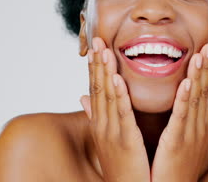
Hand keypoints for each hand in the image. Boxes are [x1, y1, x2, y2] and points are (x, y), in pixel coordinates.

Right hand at [80, 37, 149, 181]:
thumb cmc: (122, 167)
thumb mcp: (108, 139)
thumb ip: (98, 115)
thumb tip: (83, 97)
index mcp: (102, 124)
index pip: (96, 91)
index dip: (95, 69)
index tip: (95, 49)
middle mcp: (103, 125)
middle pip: (98, 89)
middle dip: (97, 64)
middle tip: (98, 40)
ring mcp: (111, 133)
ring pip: (107, 96)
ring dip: (105, 72)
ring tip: (104, 50)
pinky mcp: (125, 141)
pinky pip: (121, 114)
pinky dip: (118, 95)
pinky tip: (115, 78)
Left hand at [151, 44, 207, 181]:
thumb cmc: (180, 168)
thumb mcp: (197, 141)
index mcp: (201, 126)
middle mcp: (200, 128)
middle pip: (205, 92)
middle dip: (207, 68)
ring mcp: (190, 135)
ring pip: (196, 100)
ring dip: (199, 75)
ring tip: (200, 54)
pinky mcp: (176, 143)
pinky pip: (181, 118)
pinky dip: (184, 99)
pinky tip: (187, 82)